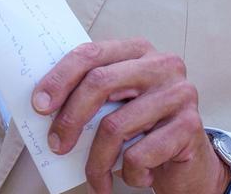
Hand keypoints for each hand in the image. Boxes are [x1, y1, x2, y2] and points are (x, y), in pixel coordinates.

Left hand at [32, 38, 230, 193]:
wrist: (191, 164)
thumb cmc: (145, 131)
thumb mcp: (118, 105)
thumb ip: (93, 96)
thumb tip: (44, 105)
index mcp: (138, 51)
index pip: (91, 54)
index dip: (60, 78)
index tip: (39, 105)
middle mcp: (161, 65)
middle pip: (100, 83)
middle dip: (70, 118)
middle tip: (57, 145)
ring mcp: (179, 93)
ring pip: (116, 126)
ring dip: (97, 162)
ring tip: (96, 179)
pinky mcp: (189, 125)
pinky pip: (140, 154)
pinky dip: (130, 174)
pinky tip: (136, 176)